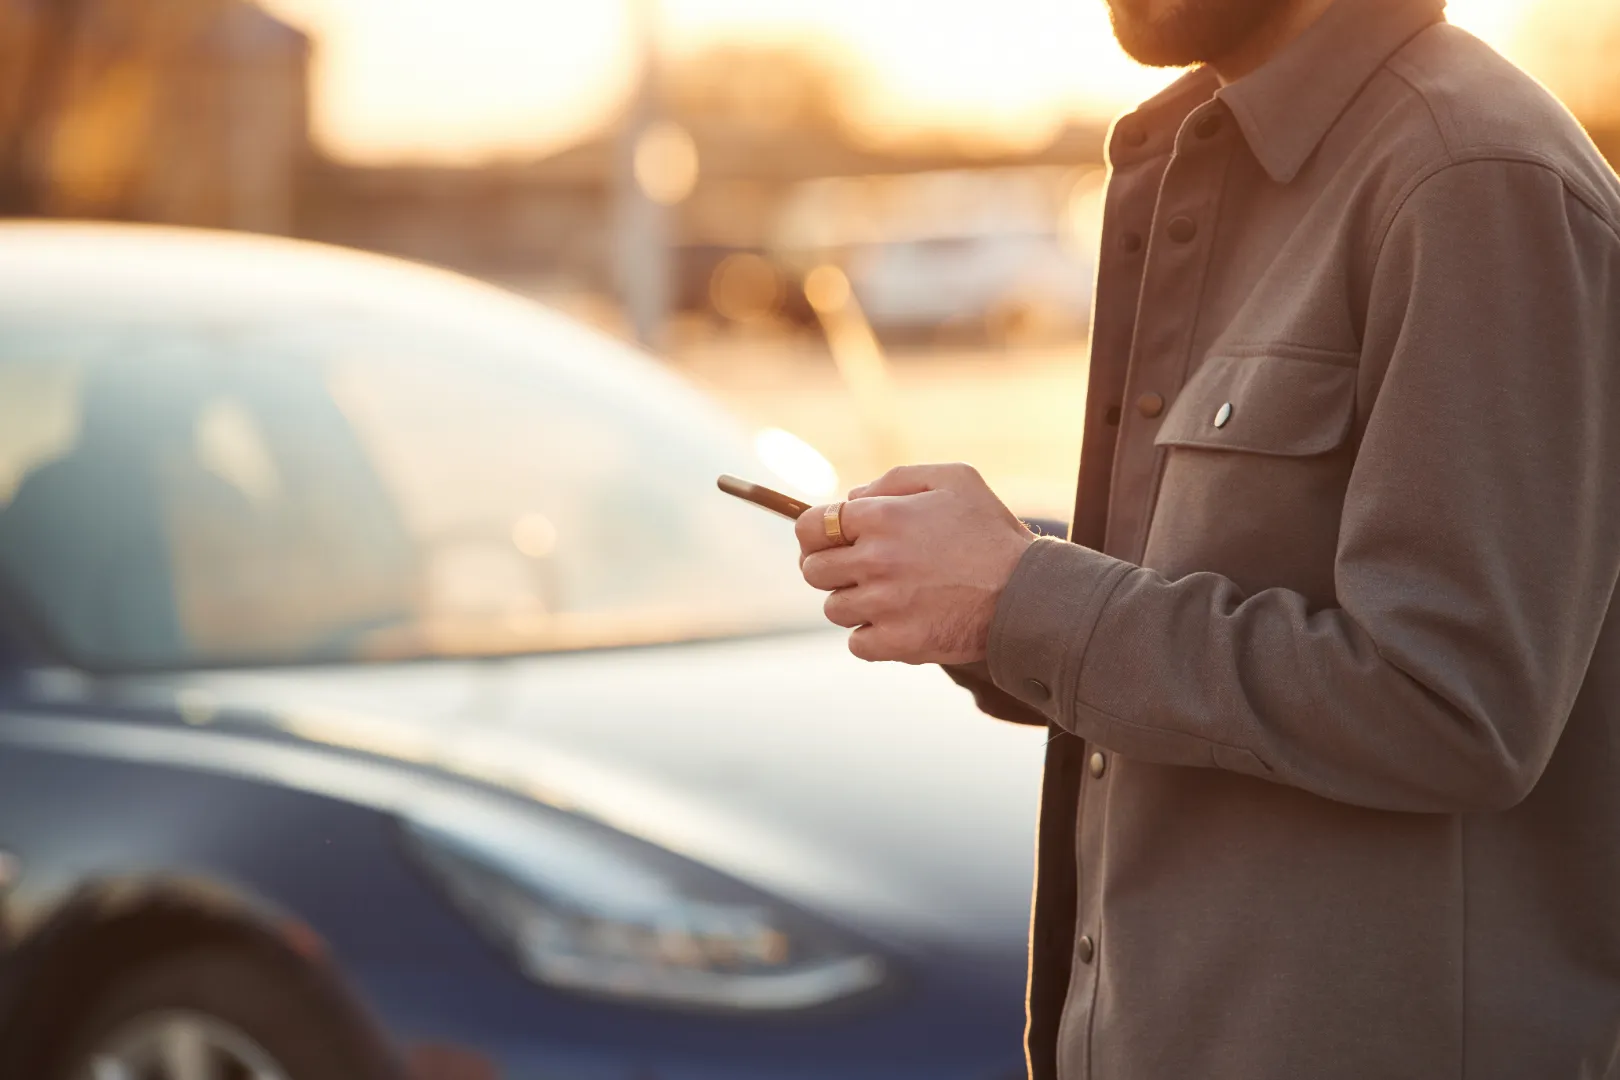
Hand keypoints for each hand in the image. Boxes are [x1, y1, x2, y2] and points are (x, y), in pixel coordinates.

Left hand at [796, 463, 1034, 664]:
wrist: (1028, 593)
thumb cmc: (992, 531)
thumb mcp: (953, 479)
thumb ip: (894, 480)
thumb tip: (850, 497)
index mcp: (881, 516)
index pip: (809, 527)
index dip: (816, 534)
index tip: (831, 541)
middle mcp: (875, 560)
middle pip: (813, 571)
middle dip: (831, 568)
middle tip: (862, 569)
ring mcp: (883, 605)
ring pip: (833, 609)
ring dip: (853, 603)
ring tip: (890, 595)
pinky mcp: (897, 642)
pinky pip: (856, 643)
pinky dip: (871, 636)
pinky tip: (898, 621)